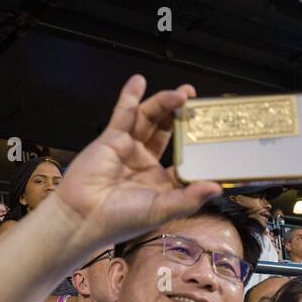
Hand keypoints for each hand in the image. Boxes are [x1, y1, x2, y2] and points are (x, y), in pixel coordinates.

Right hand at [51, 74, 220, 255]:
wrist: (84, 217)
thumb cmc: (123, 220)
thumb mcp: (162, 210)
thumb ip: (190, 199)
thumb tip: (217, 187)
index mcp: (162, 181)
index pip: (184, 157)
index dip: (197, 144)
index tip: (212, 131)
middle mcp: (147, 162)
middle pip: (168, 131)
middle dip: (182, 115)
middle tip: (196, 101)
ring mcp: (129, 148)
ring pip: (149, 119)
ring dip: (164, 103)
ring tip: (181, 93)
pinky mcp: (110, 138)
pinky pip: (123, 114)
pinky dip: (130, 96)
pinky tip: (138, 81)